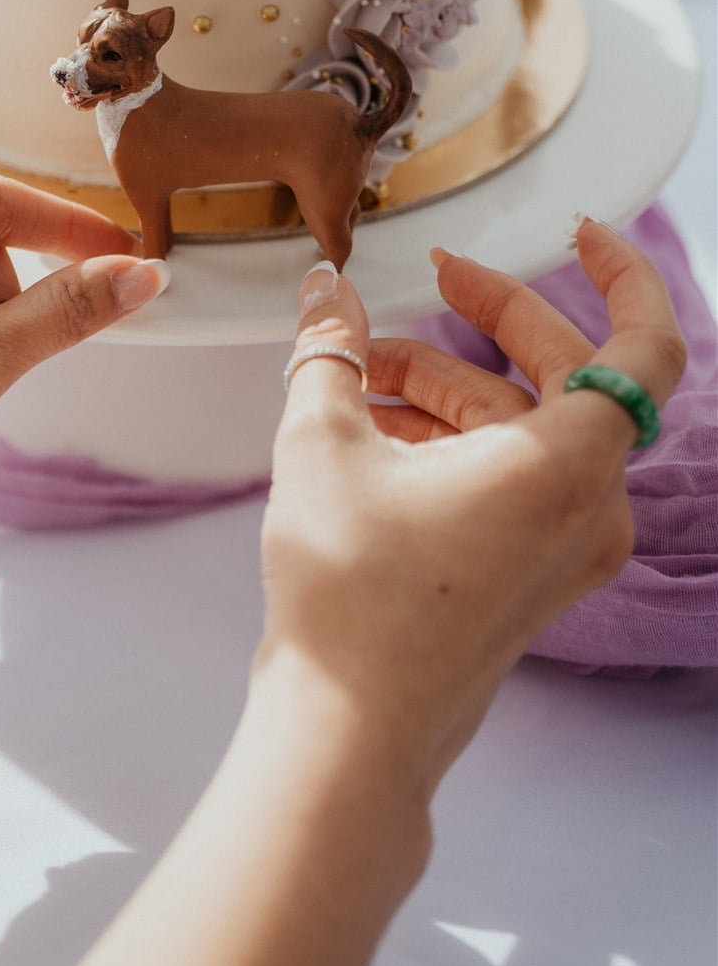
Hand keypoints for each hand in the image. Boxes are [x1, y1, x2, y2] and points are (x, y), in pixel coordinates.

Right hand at [258, 218, 686, 798]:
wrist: (348, 731)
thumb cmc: (351, 602)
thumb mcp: (323, 444)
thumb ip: (330, 350)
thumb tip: (326, 288)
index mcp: (566, 464)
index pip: (643, 346)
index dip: (622, 275)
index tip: (580, 234)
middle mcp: (588, 507)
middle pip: (564, 376)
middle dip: (492, 320)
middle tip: (431, 280)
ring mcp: (565, 549)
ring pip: (526, 428)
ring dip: (452, 387)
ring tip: (364, 375)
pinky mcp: (533, 577)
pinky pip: (516, 478)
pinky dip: (458, 440)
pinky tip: (378, 428)